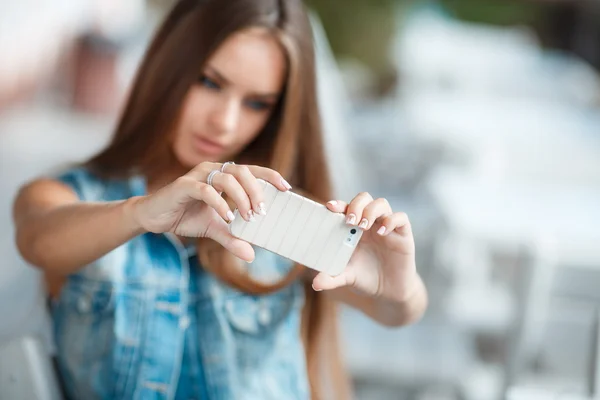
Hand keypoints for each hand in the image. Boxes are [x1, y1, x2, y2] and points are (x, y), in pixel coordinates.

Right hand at [131, 162, 291, 261]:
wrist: (154, 217)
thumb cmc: (186, 217)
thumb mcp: (213, 229)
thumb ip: (232, 238)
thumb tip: (251, 255)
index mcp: (223, 176)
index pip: (252, 170)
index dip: (270, 176)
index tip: (287, 188)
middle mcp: (212, 170)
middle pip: (243, 171)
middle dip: (256, 191)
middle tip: (262, 212)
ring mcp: (198, 175)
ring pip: (227, 178)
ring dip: (241, 198)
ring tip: (247, 218)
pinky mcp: (184, 185)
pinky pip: (206, 190)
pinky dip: (220, 204)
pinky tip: (227, 218)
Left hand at [312, 192, 418, 302]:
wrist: (388, 291)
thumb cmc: (365, 278)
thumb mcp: (347, 277)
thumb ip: (331, 278)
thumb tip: (316, 283)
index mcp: (353, 228)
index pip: (346, 207)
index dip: (339, 204)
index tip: (330, 207)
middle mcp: (370, 223)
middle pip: (364, 198)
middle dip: (356, 205)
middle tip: (349, 221)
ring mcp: (387, 226)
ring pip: (381, 203)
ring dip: (371, 211)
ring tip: (363, 226)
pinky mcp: (403, 234)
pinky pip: (401, 218)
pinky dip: (391, 221)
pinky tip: (382, 232)